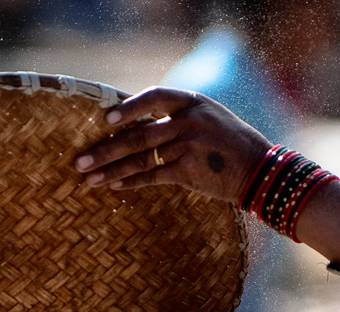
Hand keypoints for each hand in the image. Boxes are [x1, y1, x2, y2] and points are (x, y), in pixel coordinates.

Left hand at [75, 86, 269, 205]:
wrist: (260, 170)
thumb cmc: (230, 146)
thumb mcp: (208, 119)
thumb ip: (178, 118)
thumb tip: (140, 124)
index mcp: (192, 102)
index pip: (154, 96)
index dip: (128, 107)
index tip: (105, 119)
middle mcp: (188, 121)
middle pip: (138, 134)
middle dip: (105, 149)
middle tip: (79, 161)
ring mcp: (188, 146)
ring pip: (141, 158)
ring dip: (111, 170)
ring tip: (88, 179)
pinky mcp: (189, 172)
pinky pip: (153, 177)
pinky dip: (132, 183)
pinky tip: (114, 188)